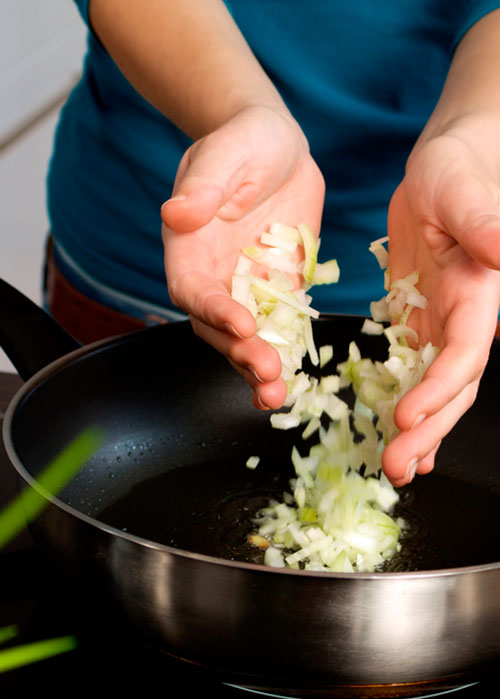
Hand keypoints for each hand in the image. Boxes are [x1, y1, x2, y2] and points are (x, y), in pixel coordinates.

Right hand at [161, 105, 324, 409]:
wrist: (278, 149)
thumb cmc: (244, 142)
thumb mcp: (224, 154)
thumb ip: (203, 185)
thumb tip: (176, 213)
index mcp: (190, 249)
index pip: (192, 289)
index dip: (212, 310)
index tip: (241, 323)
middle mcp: (215, 277)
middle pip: (216, 328)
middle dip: (238, 353)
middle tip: (267, 373)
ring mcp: (248, 290)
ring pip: (245, 340)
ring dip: (258, 368)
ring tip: (278, 393)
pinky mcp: (280, 294)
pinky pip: (280, 331)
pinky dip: (286, 356)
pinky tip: (296, 381)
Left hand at [383, 124, 499, 485]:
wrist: (446, 168)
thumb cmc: (460, 170)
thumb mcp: (463, 192)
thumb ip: (484, 224)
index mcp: (478, 294)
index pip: (465, 354)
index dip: (438, 389)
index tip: (406, 417)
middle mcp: (463, 318)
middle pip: (451, 386)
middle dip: (427, 429)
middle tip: (397, 467)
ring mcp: (440, 322)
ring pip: (432, 386)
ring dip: (417, 428)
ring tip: (395, 466)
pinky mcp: (416, 318)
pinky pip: (411, 367)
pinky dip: (404, 398)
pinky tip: (393, 428)